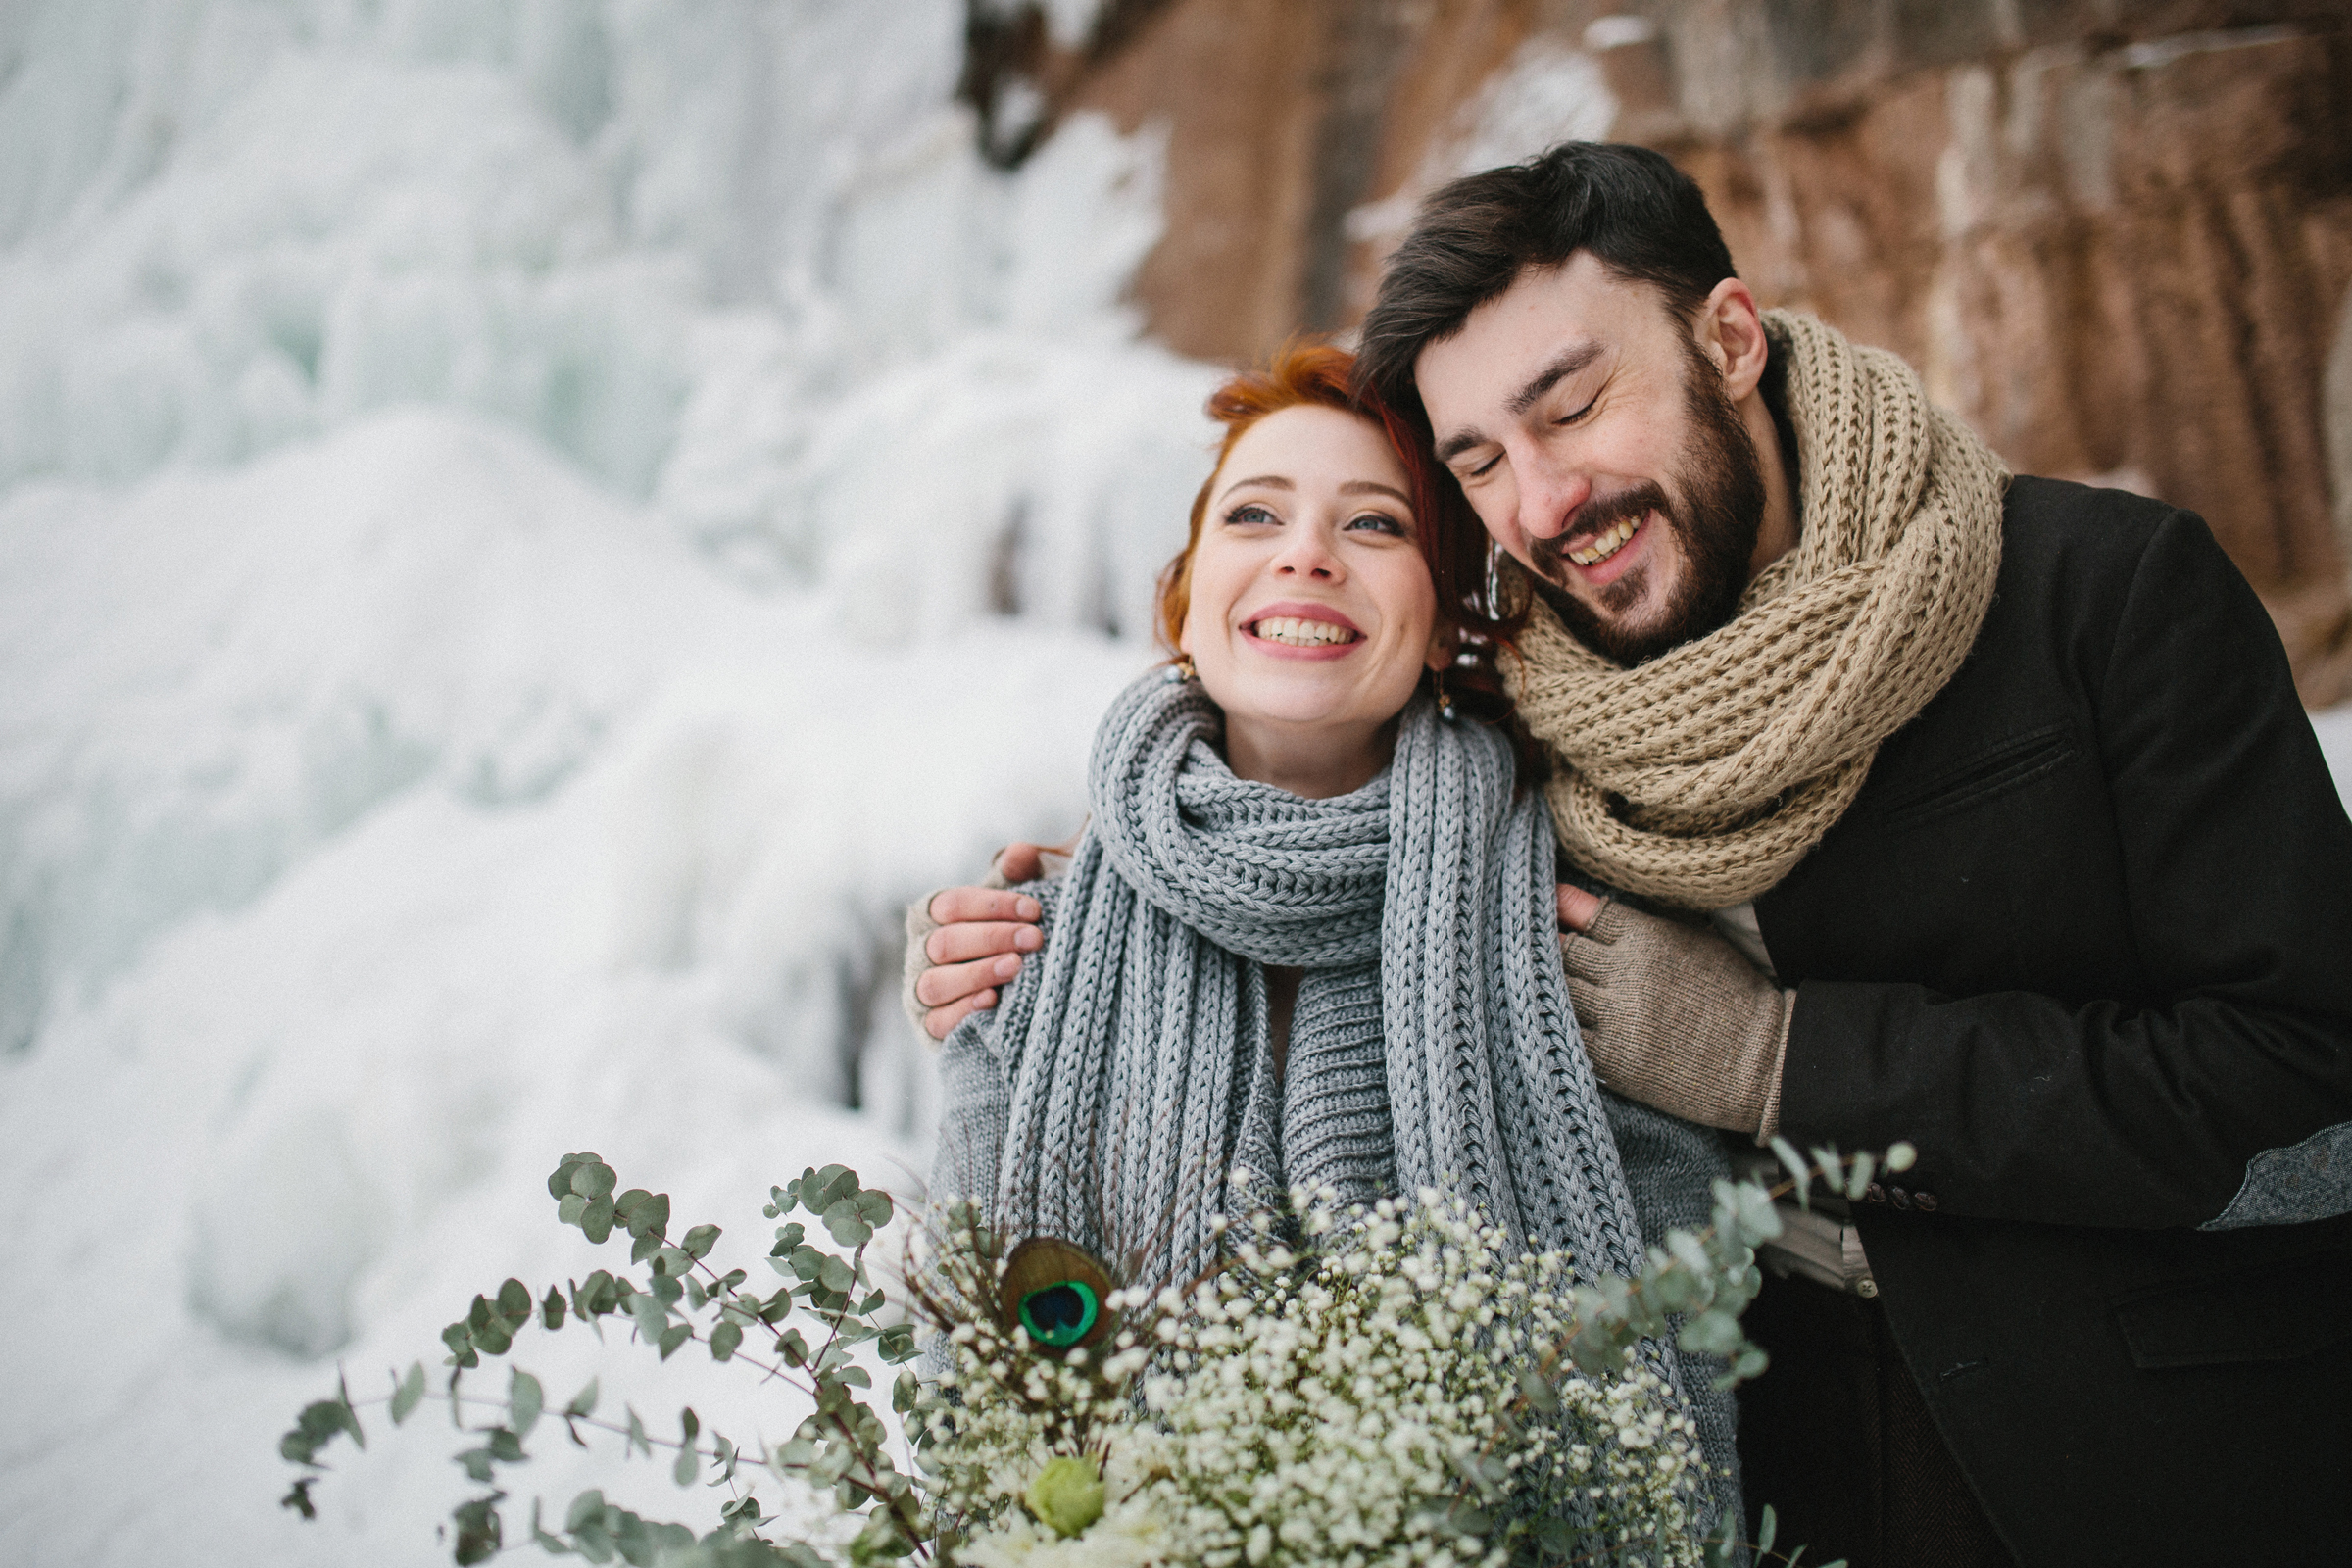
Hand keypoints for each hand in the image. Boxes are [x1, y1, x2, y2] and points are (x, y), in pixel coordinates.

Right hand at [902, 838, 1063, 1041]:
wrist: (1005, 996)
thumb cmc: (1005, 938)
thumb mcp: (1009, 906)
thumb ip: (1016, 877)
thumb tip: (1022, 852)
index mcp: (932, 916)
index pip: (951, 904)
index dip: (992, 905)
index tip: (1034, 910)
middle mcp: (919, 952)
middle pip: (944, 942)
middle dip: (992, 938)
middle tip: (1034, 938)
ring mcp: (919, 992)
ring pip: (936, 982)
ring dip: (978, 973)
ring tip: (1017, 966)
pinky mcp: (928, 1027)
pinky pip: (938, 1021)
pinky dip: (965, 1010)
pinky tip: (995, 1000)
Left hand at [1556, 886, 1793, 1138]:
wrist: (1762, 1058)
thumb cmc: (1732, 993)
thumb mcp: (1694, 940)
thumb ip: (1643, 922)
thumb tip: (1595, 905)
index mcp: (1646, 938)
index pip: (1583, 914)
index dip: (1561, 911)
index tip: (1549, 909)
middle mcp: (1626, 974)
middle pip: (1563, 952)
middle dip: (1552, 948)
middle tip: (1545, 948)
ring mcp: (1616, 1019)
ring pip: (1560, 991)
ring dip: (1551, 985)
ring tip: (1549, 982)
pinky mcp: (1613, 1059)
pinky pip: (1568, 1033)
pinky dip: (1561, 1023)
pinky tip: (1563, 1018)